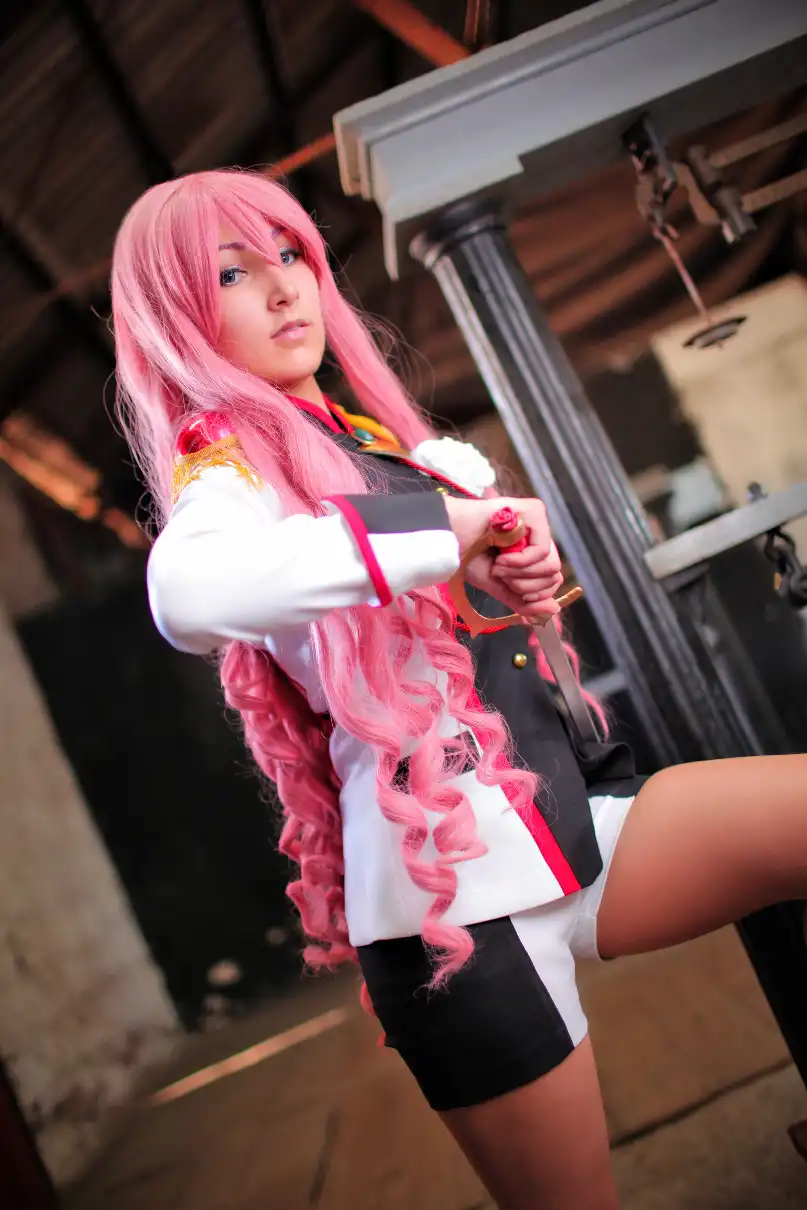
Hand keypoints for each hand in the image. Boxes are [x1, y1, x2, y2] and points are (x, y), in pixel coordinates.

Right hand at [443, 496, 562, 620]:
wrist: (448, 538)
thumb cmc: (469, 557)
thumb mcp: (499, 587)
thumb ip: (525, 602)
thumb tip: (554, 610)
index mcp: (533, 553)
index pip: (552, 581)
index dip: (532, 594)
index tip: (507, 587)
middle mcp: (539, 537)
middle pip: (554, 575)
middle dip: (524, 586)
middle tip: (499, 575)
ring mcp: (539, 523)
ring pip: (551, 565)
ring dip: (519, 574)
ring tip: (498, 565)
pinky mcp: (536, 511)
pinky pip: (542, 549)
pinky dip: (520, 562)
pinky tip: (501, 556)